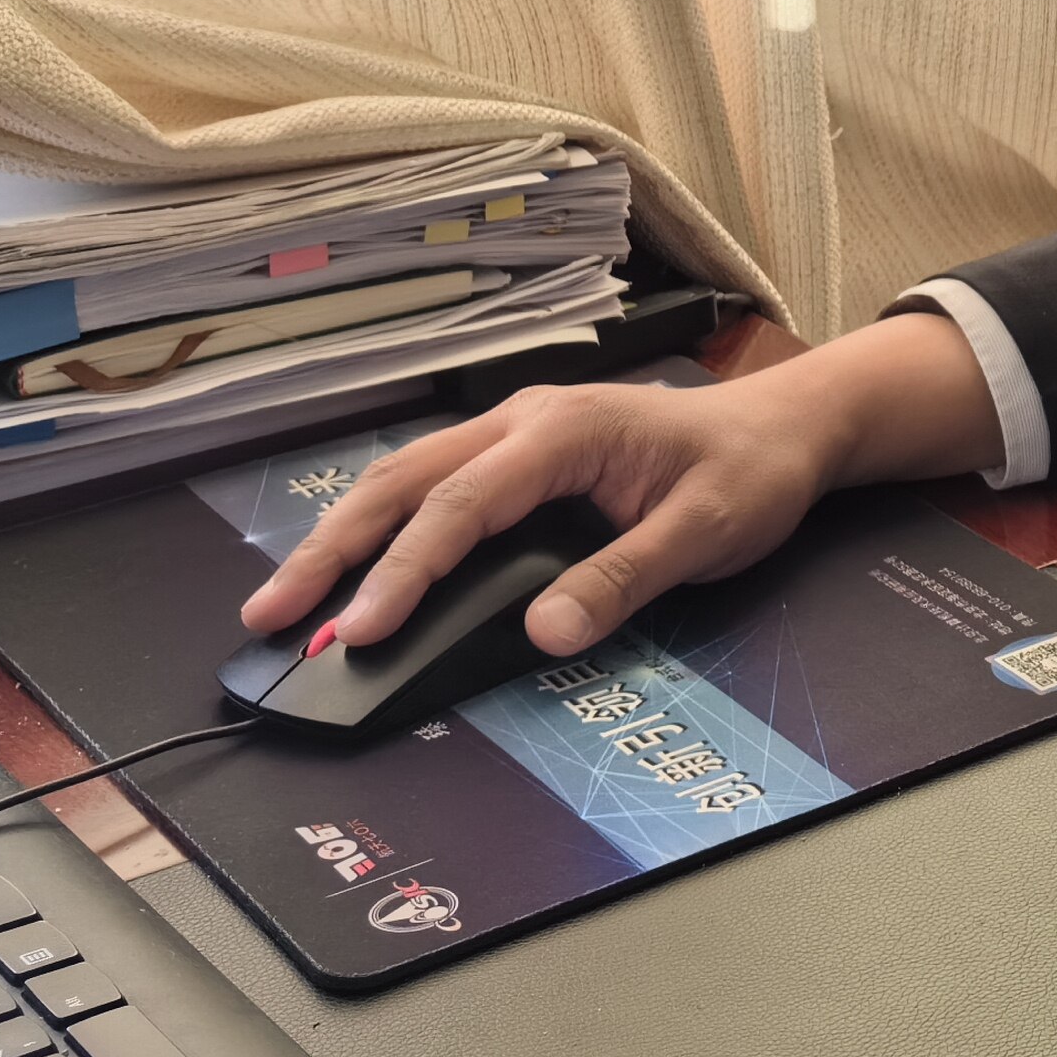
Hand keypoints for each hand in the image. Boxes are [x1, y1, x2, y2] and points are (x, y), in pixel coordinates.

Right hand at [234, 313, 1004, 660]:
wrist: (786, 427)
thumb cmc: (750, 472)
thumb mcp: (706, 533)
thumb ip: (622, 580)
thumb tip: (545, 634)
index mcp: (564, 432)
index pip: (461, 508)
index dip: (404, 573)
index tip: (360, 632)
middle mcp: (524, 422)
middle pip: (402, 485)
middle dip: (331, 551)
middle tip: (270, 618)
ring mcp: (515, 435)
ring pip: (404, 482)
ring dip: (342, 539)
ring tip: (285, 603)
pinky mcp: (517, 458)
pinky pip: (432, 490)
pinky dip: (381, 530)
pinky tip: (351, 572)